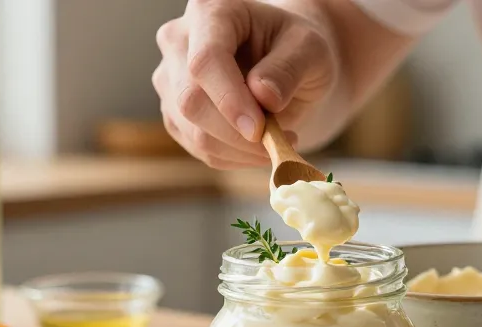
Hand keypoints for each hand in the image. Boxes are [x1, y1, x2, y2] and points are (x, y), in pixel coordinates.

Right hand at [153, 0, 336, 169]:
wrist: (284, 62)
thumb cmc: (297, 49)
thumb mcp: (310, 50)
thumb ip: (290, 68)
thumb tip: (264, 97)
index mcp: (211, 12)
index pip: (206, 60)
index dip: (229, 100)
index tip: (260, 130)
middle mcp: (178, 41)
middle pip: (191, 99)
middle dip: (237, 133)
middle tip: (282, 140)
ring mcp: (170, 79)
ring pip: (192, 131)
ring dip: (240, 150)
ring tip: (278, 139)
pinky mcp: (175, 113)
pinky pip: (199, 148)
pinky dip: (234, 157)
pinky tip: (259, 145)